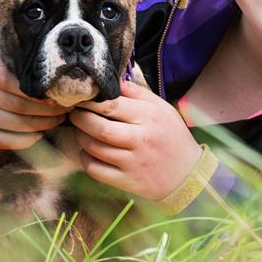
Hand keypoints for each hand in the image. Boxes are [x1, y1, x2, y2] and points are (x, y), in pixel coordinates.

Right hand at [0, 42, 68, 149]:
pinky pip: (0, 140)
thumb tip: (48, 62)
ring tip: (57, 122)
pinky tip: (37, 135)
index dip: (40, 91)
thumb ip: (9, 56)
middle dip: (47, 110)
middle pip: (18, 104)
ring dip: (40, 126)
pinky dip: (23, 141)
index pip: (15, 80)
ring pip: (12, 123)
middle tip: (65, 110)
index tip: (59, 93)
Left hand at [69, 78, 202, 200]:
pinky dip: (85, 158)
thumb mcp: (162, 109)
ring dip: (80, 137)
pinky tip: (88, 152)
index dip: (91, 101)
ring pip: (94, 148)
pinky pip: (95, 169)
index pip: (111, 104)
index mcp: (148, 117)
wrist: (188, 174)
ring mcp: (132, 162)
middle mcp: (140, 139)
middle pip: (99, 127)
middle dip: (80, 118)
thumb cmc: (172, 137)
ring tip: (80, 130)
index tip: (83, 98)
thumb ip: (138, 93)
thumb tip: (114, 81)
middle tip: (74, 113)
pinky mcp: (127, 181)